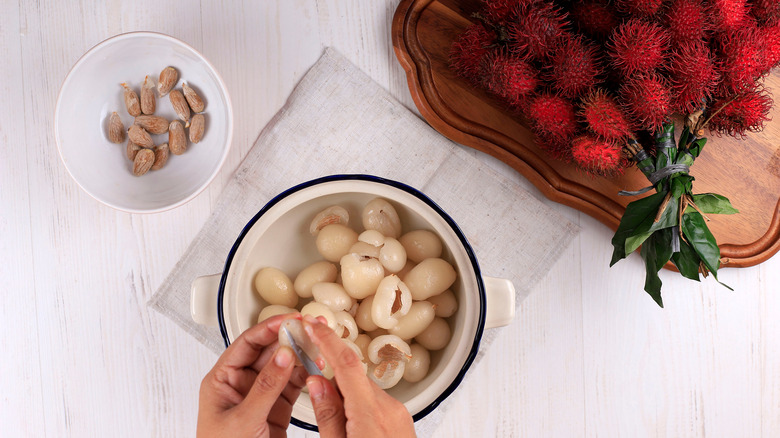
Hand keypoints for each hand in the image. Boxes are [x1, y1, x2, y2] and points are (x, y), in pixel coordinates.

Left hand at [197, 314, 307, 437]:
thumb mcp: (242, 421)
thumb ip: (265, 387)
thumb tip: (282, 355)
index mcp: (222, 380)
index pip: (247, 344)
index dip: (269, 328)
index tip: (291, 319)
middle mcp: (241, 385)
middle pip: (269, 351)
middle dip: (291, 338)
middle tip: (312, 328)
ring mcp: (261, 397)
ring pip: (284, 367)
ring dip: (302, 356)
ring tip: (320, 346)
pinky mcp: (277, 410)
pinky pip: (293, 386)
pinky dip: (306, 377)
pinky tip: (317, 369)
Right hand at [302, 315, 416, 437]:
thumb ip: (327, 415)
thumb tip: (316, 382)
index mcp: (370, 414)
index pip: (347, 364)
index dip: (328, 340)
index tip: (313, 325)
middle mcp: (389, 408)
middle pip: (354, 379)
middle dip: (332, 382)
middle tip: (315, 392)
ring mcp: (399, 414)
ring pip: (364, 392)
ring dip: (346, 400)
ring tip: (339, 429)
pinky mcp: (403, 420)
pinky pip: (376, 403)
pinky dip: (360, 409)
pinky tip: (354, 430)